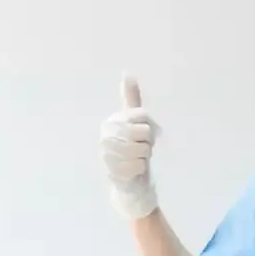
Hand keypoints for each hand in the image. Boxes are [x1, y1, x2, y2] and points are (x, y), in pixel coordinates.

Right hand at [99, 76, 159, 219]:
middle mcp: (105, 136)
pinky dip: (142, 168)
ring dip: (145, 155)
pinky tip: (134, 170)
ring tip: (136, 158)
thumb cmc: (133, 148)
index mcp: (111, 122)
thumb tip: (127, 74)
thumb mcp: (134, 122)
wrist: (128, 181)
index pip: (141, 116)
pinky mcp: (113, 171)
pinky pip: (140, 164)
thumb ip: (131, 99)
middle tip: (141, 148)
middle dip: (148, 142)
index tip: (143, 133)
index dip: (149, 126)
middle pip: (144, 132)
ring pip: (143, 149)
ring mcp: (107, 154)